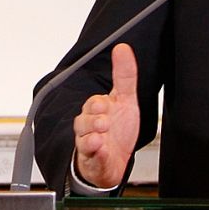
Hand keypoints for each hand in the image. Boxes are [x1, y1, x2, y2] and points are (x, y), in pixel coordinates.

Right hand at [71, 43, 140, 189]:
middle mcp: (90, 127)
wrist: (114, 161)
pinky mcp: (92, 161)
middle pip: (83, 121)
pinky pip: (91, 157)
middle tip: (104, 121)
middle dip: (93, 120)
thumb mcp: (125, 100)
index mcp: (96, 111)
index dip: (97, 104)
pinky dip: (96, 154)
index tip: (104, 103)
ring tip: (101, 136)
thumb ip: (124, 75)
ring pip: (83, 139)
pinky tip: (102, 150)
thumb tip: (122, 48)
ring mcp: (89, 144)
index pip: (92, 103)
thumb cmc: (117, 130)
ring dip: (92, 136)